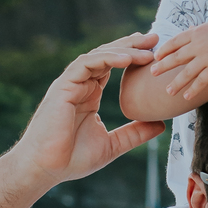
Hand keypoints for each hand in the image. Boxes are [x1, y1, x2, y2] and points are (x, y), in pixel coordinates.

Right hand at [13, 38, 162, 186]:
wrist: (46, 169)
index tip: (154, 51)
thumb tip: (160, 125)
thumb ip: (134, 133)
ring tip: (146, 48)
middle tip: (155, 38)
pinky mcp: (63, 87)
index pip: (111, 66)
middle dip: (131, 45)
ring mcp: (70, 84)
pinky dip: (106, 58)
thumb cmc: (72, 159)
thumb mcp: (113, 145)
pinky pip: (86, 64)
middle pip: (107, 55)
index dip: (132, 56)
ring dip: (123, 49)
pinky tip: (126, 58)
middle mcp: (80, 86)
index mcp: (89, 95)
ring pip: (98, 56)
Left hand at [150, 20, 207, 102]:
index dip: (164, 50)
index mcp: (197, 32)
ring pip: (186, 73)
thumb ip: (199, 31)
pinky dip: (192, 90)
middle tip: (152, 73)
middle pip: (176, 57)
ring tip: (168, 92)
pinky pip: (201, 82)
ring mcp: (207, 57)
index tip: (156, 56)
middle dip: (163, 66)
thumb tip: (188, 29)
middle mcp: (199, 44)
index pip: (175, 41)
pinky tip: (186, 97)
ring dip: (175, 83)